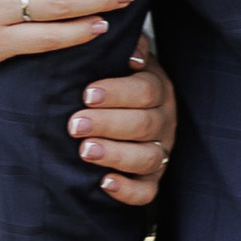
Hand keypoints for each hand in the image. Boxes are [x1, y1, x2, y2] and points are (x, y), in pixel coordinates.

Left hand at [69, 32, 176, 205]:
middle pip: (144, 124)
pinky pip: (147, 192)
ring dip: (115, 155)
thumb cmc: (116, 82)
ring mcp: (161, 151)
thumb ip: (126, 48)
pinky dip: (127, 190)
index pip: (145, 90)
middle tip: (75, 124)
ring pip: (147, 158)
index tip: (87, 95)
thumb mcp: (122, 60)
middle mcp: (165, 121)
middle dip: (107, 124)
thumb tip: (132, 53)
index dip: (117, 93)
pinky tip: (104, 183)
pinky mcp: (153, 180)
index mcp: (158, 88)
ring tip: (85, 151)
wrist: (125, 113)